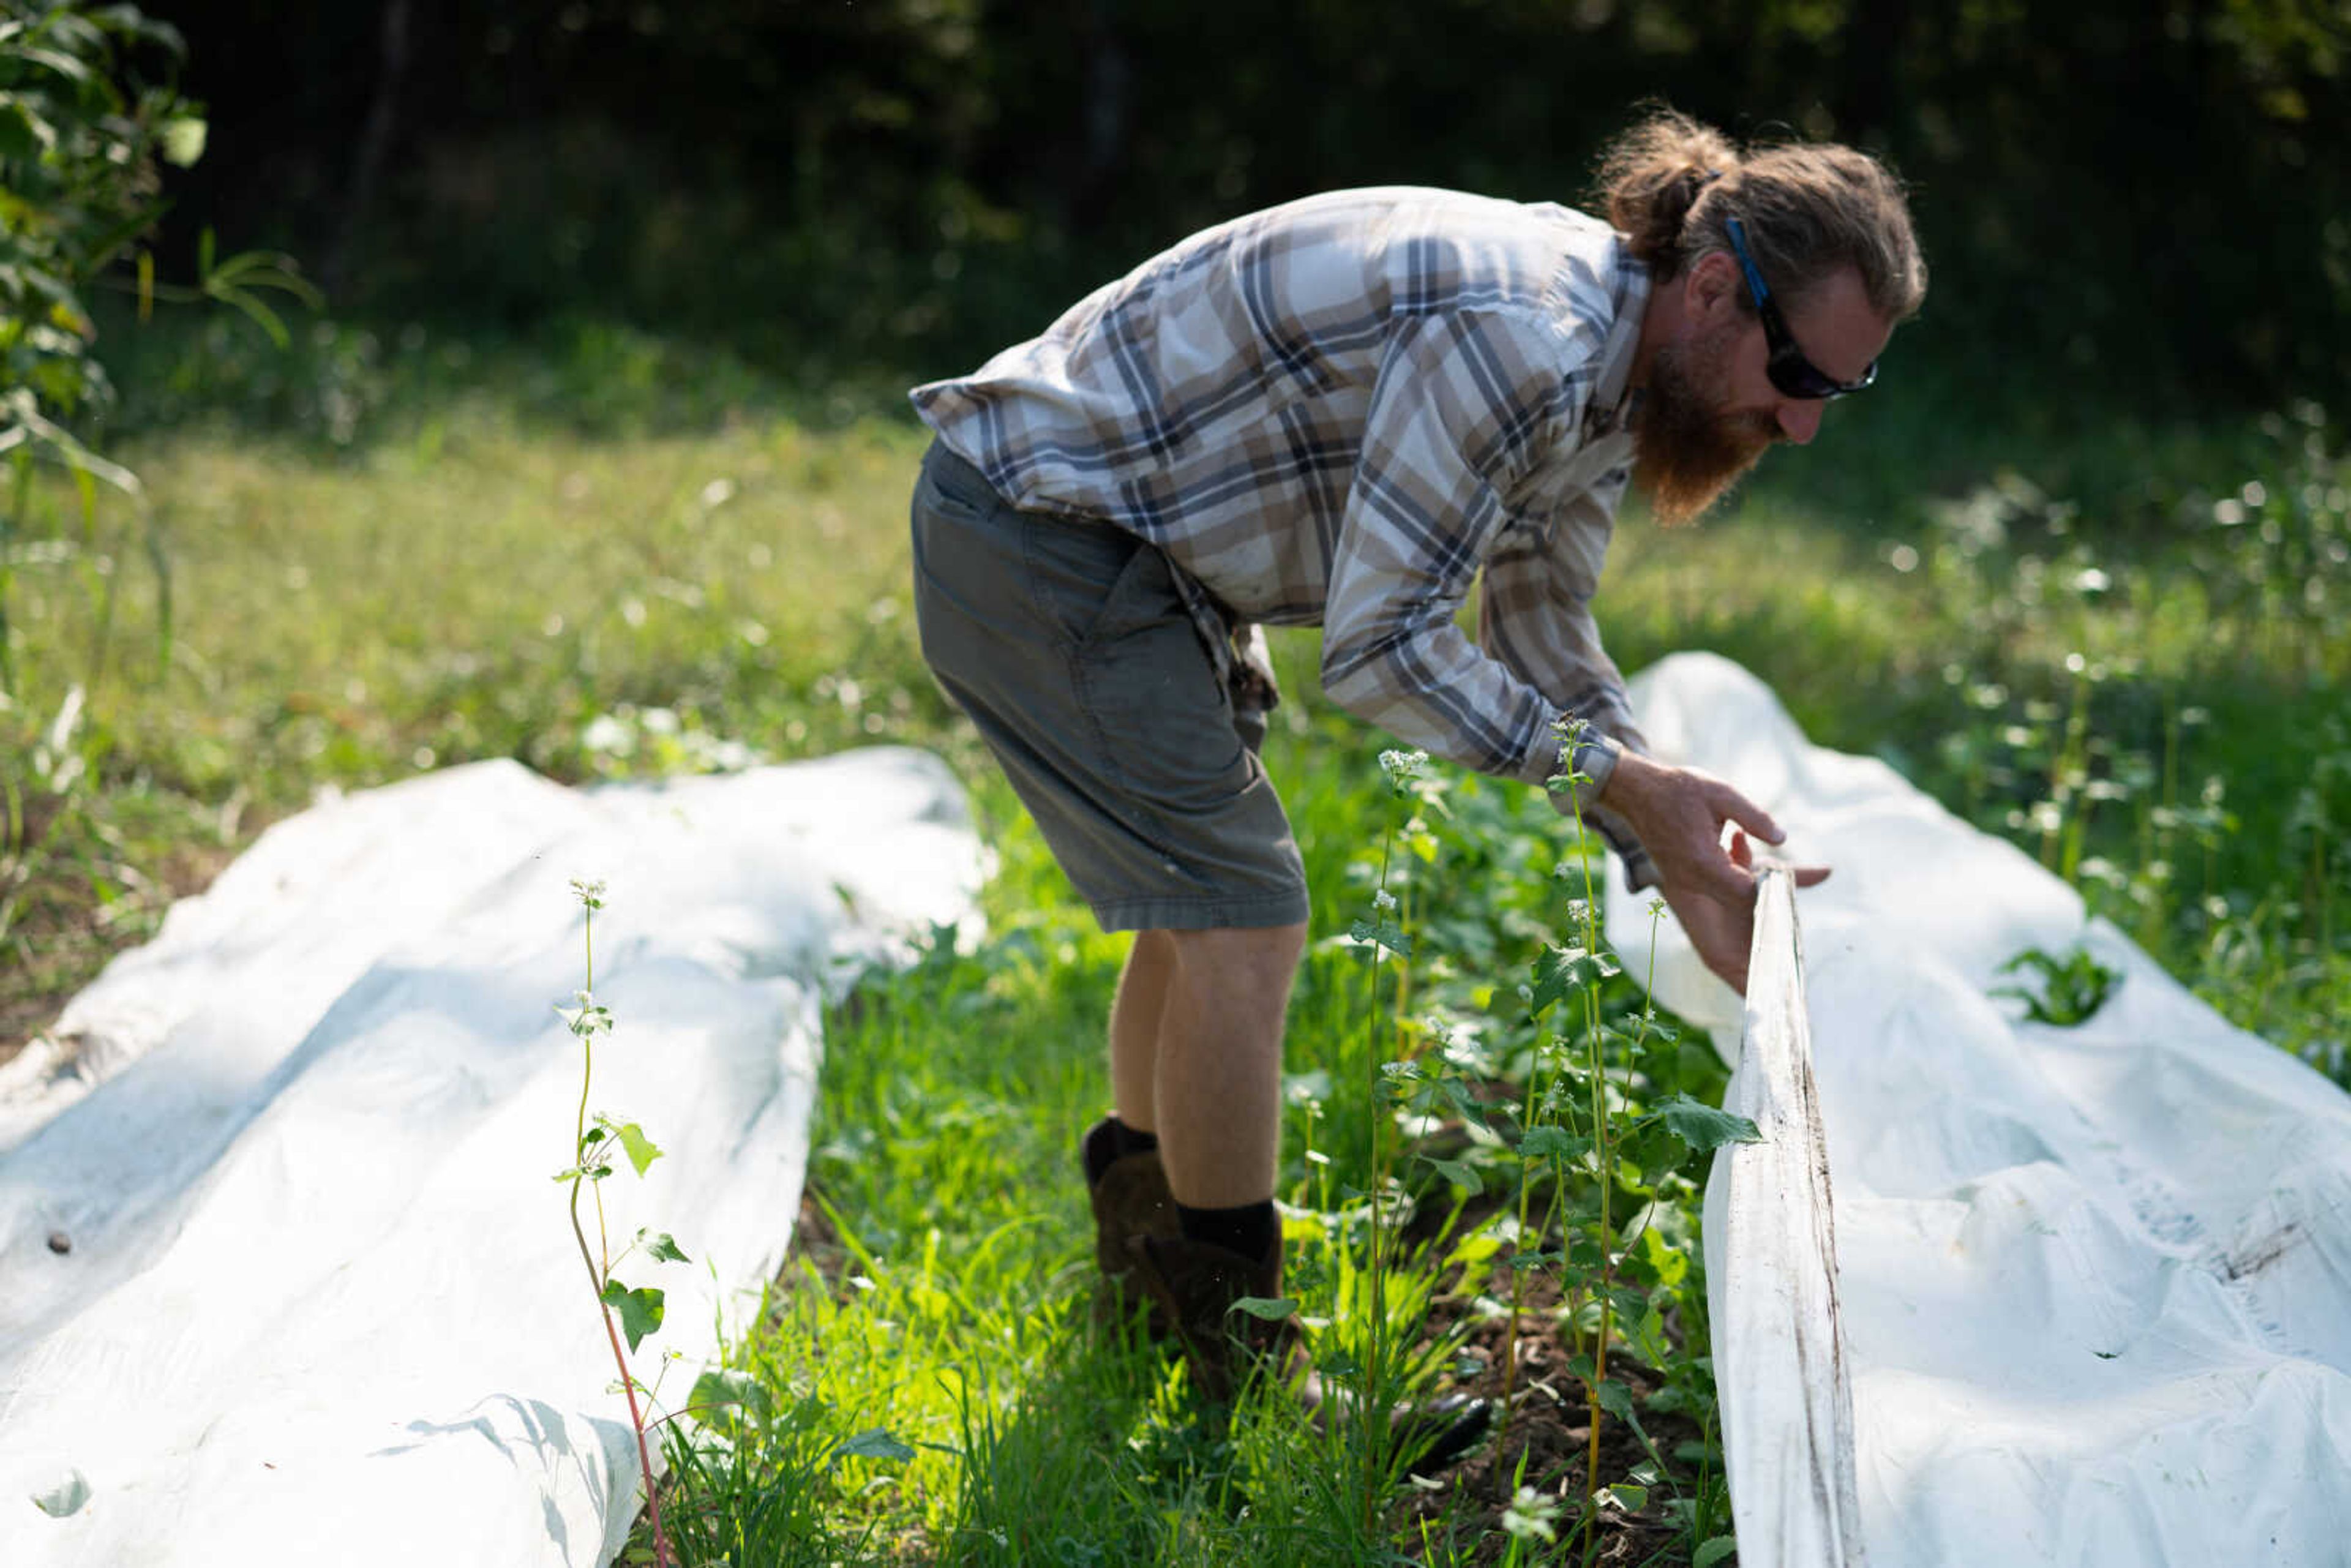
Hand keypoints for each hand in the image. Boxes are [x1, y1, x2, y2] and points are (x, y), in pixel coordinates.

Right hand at [1596, 753, 1828, 994]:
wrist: (1635, 792)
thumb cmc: (1677, 789)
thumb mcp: (1721, 794)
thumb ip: (1754, 817)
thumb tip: (1781, 839)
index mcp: (1703, 862)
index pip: (1746, 891)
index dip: (1772, 888)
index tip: (1794, 881)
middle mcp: (1693, 879)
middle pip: (1740, 901)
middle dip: (1768, 892)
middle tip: (1803, 878)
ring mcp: (1686, 881)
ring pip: (1729, 896)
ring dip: (1752, 883)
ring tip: (1774, 864)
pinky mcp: (1683, 877)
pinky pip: (1717, 886)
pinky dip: (1737, 876)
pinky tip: (1743, 851)